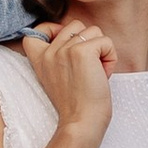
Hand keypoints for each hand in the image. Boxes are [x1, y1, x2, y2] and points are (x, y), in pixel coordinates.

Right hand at [24, 14, 115, 140]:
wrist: (81, 123)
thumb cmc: (76, 104)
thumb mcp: (56, 76)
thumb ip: (59, 55)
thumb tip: (79, 35)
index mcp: (39, 58)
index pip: (37, 30)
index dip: (53, 30)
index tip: (66, 49)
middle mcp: (50, 51)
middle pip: (76, 25)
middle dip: (88, 43)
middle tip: (87, 70)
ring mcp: (65, 49)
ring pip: (94, 31)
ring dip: (101, 50)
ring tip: (95, 73)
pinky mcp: (83, 52)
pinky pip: (106, 42)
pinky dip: (110, 57)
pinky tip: (103, 74)